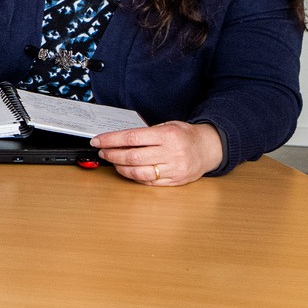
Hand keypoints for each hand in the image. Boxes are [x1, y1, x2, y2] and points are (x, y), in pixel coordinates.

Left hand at [90, 121, 224, 185]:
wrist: (209, 148)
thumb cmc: (186, 135)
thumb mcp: (168, 126)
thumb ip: (147, 133)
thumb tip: (118, 140)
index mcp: (168, 135)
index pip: (132, 138)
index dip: (111, 140)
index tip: (97, 141)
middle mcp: (171, 153)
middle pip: (132, 156)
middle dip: (112, 155)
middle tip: (103, 152)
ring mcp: (174, 169)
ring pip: (139, 172)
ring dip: (120, 168)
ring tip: (113, 162)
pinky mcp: (175, 181)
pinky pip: (149, 182)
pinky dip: (134, 176)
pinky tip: (127, 170)